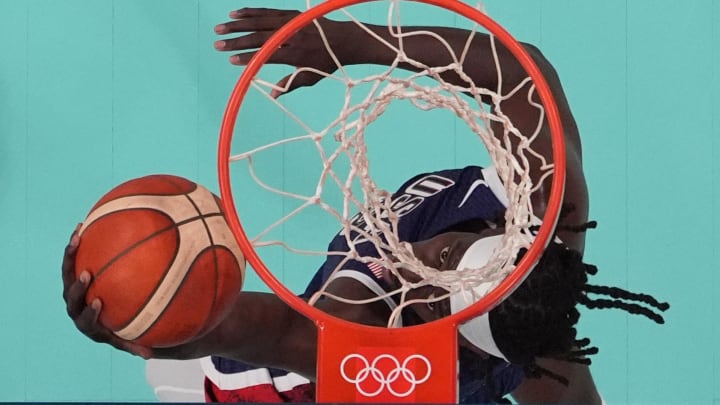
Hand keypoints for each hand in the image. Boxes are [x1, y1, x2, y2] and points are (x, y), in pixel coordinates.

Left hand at [61, 224, 152, 358]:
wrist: (97, 317)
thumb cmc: (114, 329)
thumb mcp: (124, 339)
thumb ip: (134, 346)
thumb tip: (151, 355)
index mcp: (86, 322)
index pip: (85, 318)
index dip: (90, 311)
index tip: (99, 302)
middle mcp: (75, 306)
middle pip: (71, 296)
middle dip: (77, 286)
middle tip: (87, 273)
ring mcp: (72, 289)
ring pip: (67, 272)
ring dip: (70, 255)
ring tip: (78, 238)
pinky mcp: (72, 274)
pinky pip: (72, 258)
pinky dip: (76, 243)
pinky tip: (83, 226)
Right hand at [214, 8, 351, 96]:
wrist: (344, 39)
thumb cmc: (327, 62)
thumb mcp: (310, 77)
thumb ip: (290, 84)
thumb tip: (273, 94)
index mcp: (295, 54)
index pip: (266, 55)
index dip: (248, 58)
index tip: (231, 60)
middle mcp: (291, 36)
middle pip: (259, 37)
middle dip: (236, 41)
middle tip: (217, 44)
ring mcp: (291, 22)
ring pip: (260, 21)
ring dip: (238, 24)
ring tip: (220, 28)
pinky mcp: (291, 14)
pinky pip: (267, 12)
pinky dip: (251, 12)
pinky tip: (236, 13)